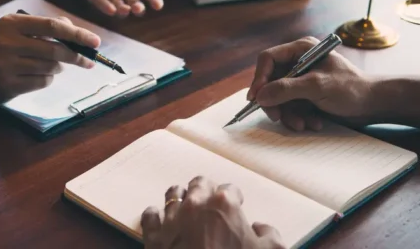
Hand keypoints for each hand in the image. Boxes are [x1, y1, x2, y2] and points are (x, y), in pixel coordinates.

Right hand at [0, 14, 99, 101]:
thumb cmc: (7, 44)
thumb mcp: (21, 28)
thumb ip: (49, 26)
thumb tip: (77, 33)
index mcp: (12, 24)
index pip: (52, 26)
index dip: (77, 34)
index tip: (95, 42)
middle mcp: (6, 43)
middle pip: (54, 50)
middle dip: (75, 56)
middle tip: (87, 60)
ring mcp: (5, 66)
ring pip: (50, 68)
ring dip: (58, 67)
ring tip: (52, 64)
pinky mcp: (7, 86)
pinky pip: (41, 82)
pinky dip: (48, 78)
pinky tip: (38, 74)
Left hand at [141, 176, 283, 248]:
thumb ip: (269, 235)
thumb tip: (261, 228)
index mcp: (224, 204)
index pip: (230, 189)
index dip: (235, 197)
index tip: (237, 204)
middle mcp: (195, 204)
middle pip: (199, 184)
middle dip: (207, 190)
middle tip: (211, 200)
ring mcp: (172, 219)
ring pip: (173, 194)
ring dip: (181, 196)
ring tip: (185, 204)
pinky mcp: (154, 236)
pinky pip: (150, 216)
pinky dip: (155, 215)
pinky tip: (160, 218)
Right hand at [247, 36, 373, 130]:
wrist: (374, 105)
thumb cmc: (352, 89)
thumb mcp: (318, 86)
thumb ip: (287, 89)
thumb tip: (260, 96)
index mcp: (301, 50)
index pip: (268, 59)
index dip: (259, 78)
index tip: (256, 99)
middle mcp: (298, 63)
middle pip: (270, 81)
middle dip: (275, 102)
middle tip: (277, 117)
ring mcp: (302, 80)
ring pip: (279, 98)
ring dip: (289, 114)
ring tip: (303, 124)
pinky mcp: (306, 96)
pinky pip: (290, 107)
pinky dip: (298, 117)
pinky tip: (313, 123)